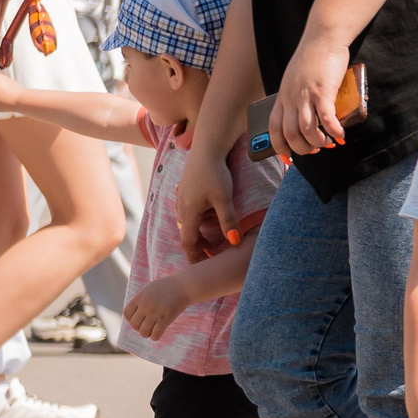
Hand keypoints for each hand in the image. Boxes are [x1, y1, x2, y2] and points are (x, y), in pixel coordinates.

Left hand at [123, 274, 190, 341]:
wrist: (184, 286)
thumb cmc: (168, 286)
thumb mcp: (150, 288)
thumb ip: (141, 298)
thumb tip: (134, 311)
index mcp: (140, 298)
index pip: (127, 314)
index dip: (131, 319)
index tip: (139, 319)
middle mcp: (146, 306)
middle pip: (134, 324)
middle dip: (139, 327)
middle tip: (147, 325)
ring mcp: (155, 313)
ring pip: (143, 332)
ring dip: (146, 334)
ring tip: (151, 331)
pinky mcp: (166, 319)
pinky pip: (156, 334)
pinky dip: (155, 337)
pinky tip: (158, 334)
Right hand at [172, 146, 236, 261]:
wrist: (206, 150)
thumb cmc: (215, 174)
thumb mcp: (224, 199)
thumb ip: (229, 221)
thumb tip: (234, 242)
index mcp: (190, 213)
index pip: (189, 242)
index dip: (194, 256)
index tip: (201, 267)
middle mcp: (182, 208)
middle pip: (188, 234)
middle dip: (198, 247)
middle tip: (211, 256)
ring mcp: (182, 199)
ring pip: (188, 224)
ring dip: (198, 235)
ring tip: (211, 242)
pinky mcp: (186, 191)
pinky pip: (189, 213)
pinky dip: (197, 223)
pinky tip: (208, 220)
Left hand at [272, 39, 351, 157]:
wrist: (323, 38)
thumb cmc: (312, 57)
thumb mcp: (295, 79)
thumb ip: (297, 95)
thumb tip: (307, 112)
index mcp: (283, 96)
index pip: (274, 129)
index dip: (280, 148)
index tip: (289, 158)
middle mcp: (291, 98)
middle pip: (290, 134)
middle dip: (303, 149)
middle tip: (316, 149)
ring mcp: (306, 95)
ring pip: (306, 130)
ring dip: (318, 142)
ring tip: (328, 142)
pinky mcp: (323, 91)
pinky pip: (326, 119)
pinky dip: (333, 131)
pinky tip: (340, 135)